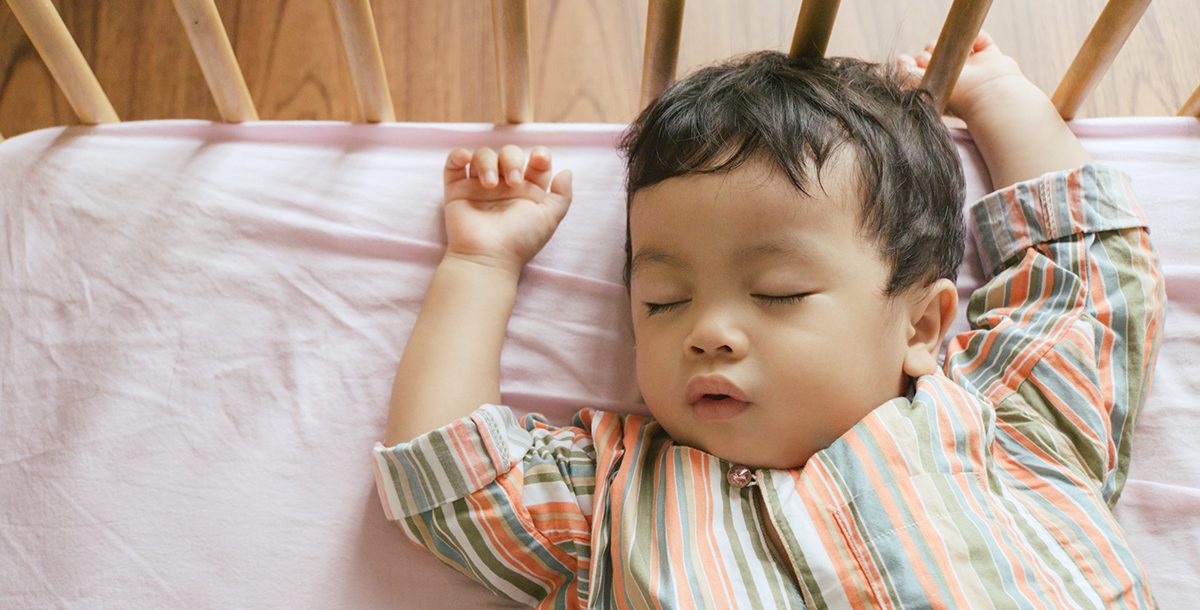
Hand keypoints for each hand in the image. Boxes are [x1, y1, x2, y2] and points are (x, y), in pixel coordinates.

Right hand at [441, 145, 572, 275]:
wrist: (487, 257)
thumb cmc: (519, 240)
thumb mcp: (550, 218)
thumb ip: (563, 195)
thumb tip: (566, 172)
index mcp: (528, 191)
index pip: (536, 162)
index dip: (540, 155)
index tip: (538, 160)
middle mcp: (504, 186)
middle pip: (509, 153)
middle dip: (512, 160)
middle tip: (514, 182)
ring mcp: (479, 186)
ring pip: (483, 155)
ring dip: (487, 161)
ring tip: (490, 184)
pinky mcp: (457, 189)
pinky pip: (454, 164)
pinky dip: (458, 155)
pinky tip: (466, 159)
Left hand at [898, 31, 1029, 121]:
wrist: (988, 95)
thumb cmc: (954, 97)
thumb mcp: (920, 87)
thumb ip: (905, 73)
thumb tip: (901, 59)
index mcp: (937, 88)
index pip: (919, 67)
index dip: (915, 62)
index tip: (915, 63)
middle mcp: (953, 78)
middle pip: (932, 52)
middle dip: (929, 52)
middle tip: (932, 61)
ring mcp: (972, 67)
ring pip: (952, 43)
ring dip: (948, 43)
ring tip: (951, 55)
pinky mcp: (989, 56)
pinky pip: (980, 38)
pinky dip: (977, 38)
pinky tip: (973, 48)